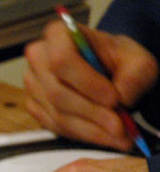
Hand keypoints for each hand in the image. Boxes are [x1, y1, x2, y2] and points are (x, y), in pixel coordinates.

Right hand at [23, 19, 157, 150]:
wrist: (108, 70)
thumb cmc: (117, 60)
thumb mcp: (138, 60)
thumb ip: (136, 75)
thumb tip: (122, 98)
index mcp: (58, 35)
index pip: (62, 61)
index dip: (87, 84)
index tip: (114, 99)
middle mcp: (38, 58)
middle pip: (57, 93)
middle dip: (92, 113)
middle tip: (120, 126)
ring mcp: (33, 85)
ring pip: (56, 114)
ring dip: (90, 129)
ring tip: (118, 136)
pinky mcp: (34, 107)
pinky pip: (54, 127)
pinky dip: (82, 135)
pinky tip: (104, 136)